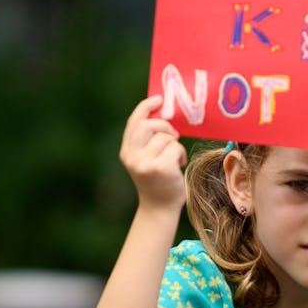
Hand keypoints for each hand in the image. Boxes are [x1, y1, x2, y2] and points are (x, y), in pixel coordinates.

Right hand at [120, 94, 186, 210]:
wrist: (159, 208)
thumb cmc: (157, 181)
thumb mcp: (145, 160)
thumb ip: (147, 141)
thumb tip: (162, 115)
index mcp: (126, 152)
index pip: (134, 122)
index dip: (146, 107)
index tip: (158, 99)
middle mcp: (132, 157)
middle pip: (149, 125)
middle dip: (165, 126)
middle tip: (174, 135)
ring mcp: (145, 163)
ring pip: (166, 137)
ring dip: (175, 145)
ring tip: (175, 158)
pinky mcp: (160, 168)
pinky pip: (175, 148)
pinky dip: (180, 154)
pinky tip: (178, 165)